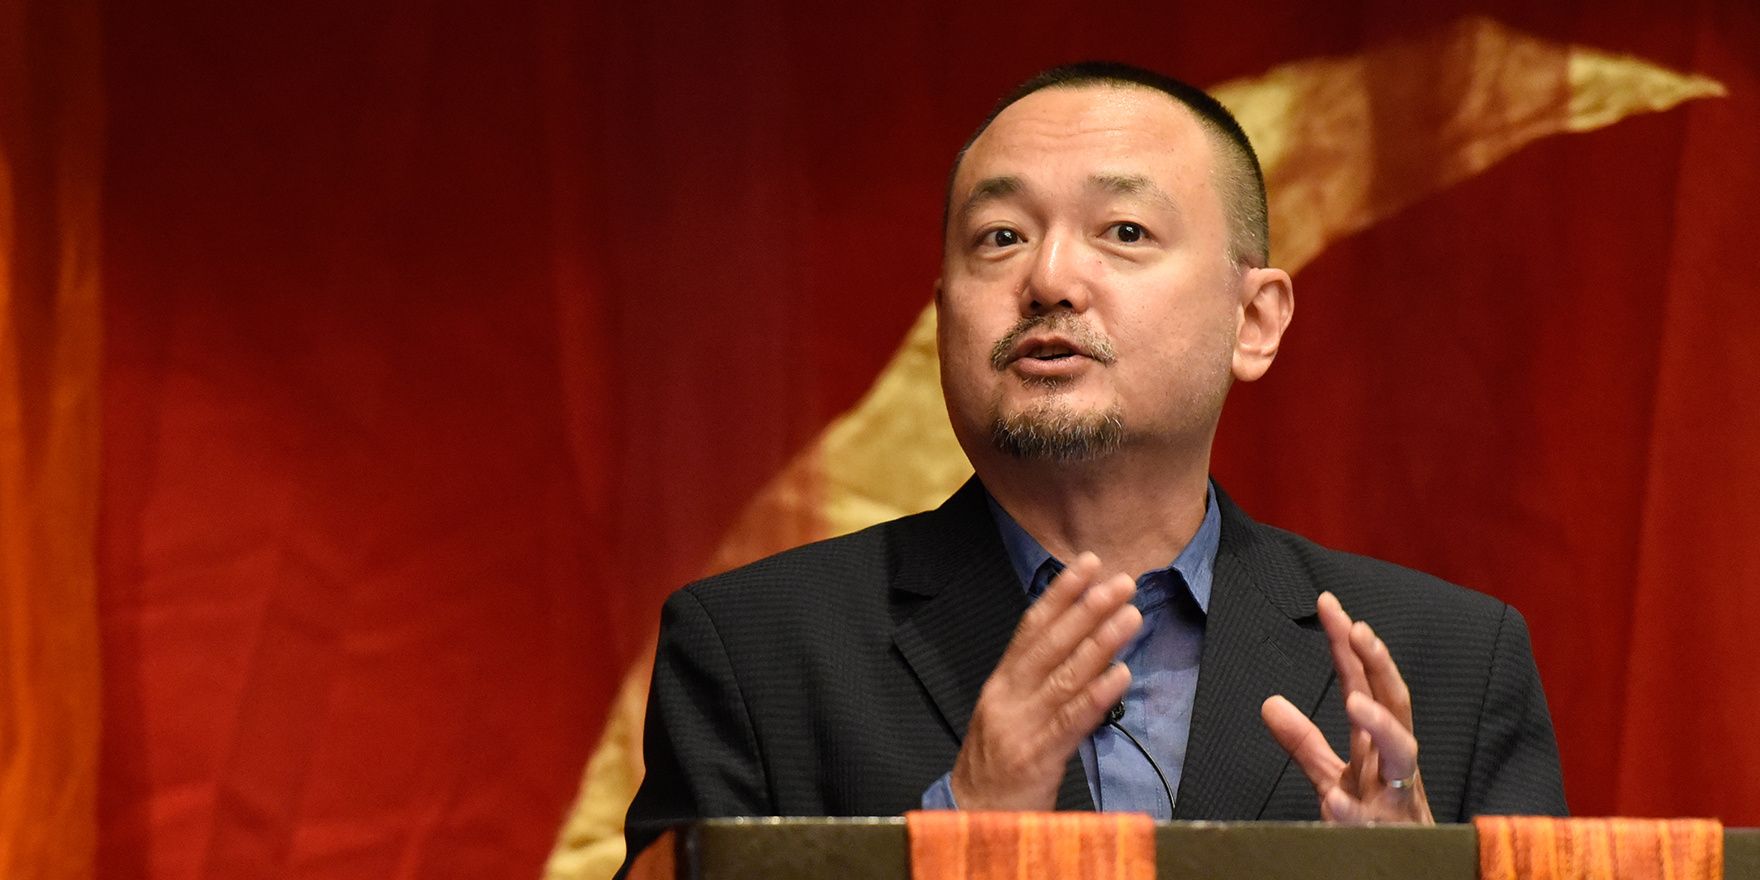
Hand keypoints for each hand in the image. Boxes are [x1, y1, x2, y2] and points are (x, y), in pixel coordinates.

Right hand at [950, 553, 1141, 809]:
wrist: (972, 819)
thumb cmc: (997, 768)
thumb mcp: (1011, 715)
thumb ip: (1040, 682)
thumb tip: (1084, 643)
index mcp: (1001, 684)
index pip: (1030, 628)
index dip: (1059, 594)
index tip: (1086, 564)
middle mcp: (1006, 699)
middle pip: (1049, 645)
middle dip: (1086, 609)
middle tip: (1121, 581)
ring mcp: (1020, 727)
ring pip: (1064, 677)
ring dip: (1100, 643)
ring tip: (1130, 615)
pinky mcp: (1036, 759)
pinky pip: (1070, 722)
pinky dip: (1096, 696)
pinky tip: (1121, 675)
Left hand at [1261, 591, 1433, 823]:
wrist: (1403, 869)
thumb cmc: (1373, 820)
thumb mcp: (1333, 776)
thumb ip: (1305, 742)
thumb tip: (1270, 702)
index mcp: (1378, 744)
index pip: (1363, 684)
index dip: (1347, 645)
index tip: (1328, 604)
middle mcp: (1394, 763)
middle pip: (1395, 704)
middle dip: (1379, 665)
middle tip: (1358, 630)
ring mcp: (1395, 798)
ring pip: (1402, 756)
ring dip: (1381, 726)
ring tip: (1355, 702)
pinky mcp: (1387, 836)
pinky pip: (1369, 822)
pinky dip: (1351, 812)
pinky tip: (1333, 802)